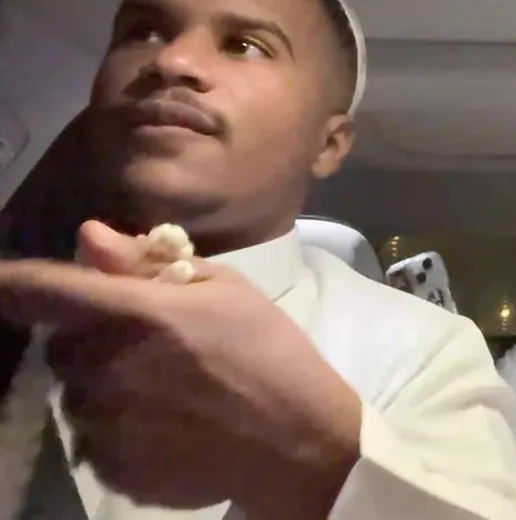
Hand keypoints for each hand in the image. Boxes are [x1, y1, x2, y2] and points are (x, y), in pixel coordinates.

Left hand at [0, 222, 362, 518]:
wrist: (297, 443)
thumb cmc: (271, 353)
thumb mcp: (227, 289)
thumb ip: (150, 263)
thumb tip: (89, 237)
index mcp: (135, 315)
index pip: (41, 290)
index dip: (15, 281)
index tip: (6, 281)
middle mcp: (106, 369)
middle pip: (62, 346)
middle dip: (91, 338)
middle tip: (150, 344)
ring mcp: (105, 425)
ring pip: (76, 395)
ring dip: (104, 386)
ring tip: (165, 391)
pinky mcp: (111, 469)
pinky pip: (92, 440)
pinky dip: (118, 429)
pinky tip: (168, 426)